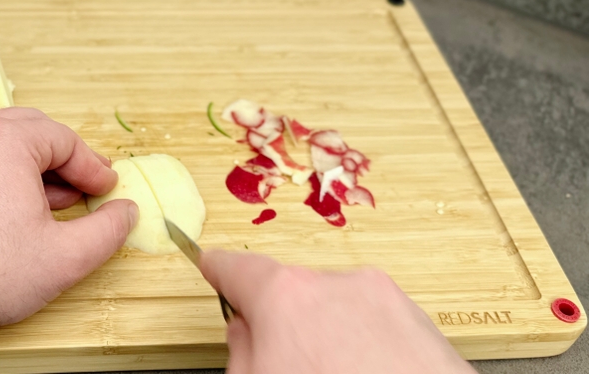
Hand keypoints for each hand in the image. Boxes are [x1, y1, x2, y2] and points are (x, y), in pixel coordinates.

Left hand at [0, 107, 138, 330]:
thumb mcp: (67, 256)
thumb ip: (108, 230)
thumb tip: (126, 213)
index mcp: (7, 140)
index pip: (65, 140)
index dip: (93, 167)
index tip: (107, 190)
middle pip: (33, 130)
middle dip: (65, 159)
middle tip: (88, 186)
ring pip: (4, 143)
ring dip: (36, 165)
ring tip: (55, 203)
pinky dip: (5, 173)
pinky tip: (17, 210)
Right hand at [201, 251, 476, 373]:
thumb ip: (240, 351)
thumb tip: (244, 334)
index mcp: (285, 295)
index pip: (236, 269)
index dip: (219, 271)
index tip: (214, 268)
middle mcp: (337, 285)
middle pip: (291, 294)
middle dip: (283, 324)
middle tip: (282, 365)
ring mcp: (384, 299)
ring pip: (336, 310)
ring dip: (328, 338)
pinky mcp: (420, 322)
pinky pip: (375, 326)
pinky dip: (365, 349)